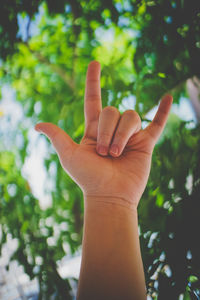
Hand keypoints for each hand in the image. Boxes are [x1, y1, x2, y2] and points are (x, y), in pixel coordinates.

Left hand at [35, 61, 171, 208]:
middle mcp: (112, 130)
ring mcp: (130, 135)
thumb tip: (37, 124)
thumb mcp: (69, 155)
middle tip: (103, 153)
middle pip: (113, 111)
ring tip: (116, 154)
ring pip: (130, 116)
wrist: (109, 195)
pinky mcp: (145, 143)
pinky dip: (163, 111)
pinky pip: (156, 124)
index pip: (93, 100)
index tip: (94, 63)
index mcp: (94, 130)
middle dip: (107, 131)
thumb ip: (57, 136)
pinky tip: (168, 97)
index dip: (93, 81)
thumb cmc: (88, 178)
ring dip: (122, 136)